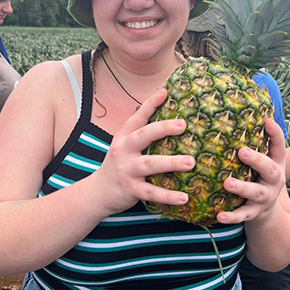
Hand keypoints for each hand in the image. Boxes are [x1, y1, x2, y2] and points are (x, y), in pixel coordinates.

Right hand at [91, 89, 194, 215]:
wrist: (97, 192)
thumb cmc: (119, 165)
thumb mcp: (123, 145)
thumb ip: (140, 134)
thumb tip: (167, 120)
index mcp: (123, 137)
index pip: (137, 117)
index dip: (150, 104)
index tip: (165, 92)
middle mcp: (124, 150)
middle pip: (143, 135)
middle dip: (163, 128)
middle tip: (183, 124)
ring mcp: (126, 170)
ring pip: (150, 164)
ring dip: (171, 163)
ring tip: (191, 162)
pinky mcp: (131, 189)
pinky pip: (151, 192)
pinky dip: (168, 196)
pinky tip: (184, 197)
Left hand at [217, 118, 285, 223]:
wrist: (268, 212)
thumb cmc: (257, 176)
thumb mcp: (262, 160)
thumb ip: (253, 142)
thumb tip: (232, 111)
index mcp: (276, 163)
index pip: (278, 146)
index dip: (275, 133)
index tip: (266, 120)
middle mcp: (274, 179)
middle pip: (270, 169)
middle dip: (257, 160)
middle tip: (241, 151)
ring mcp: (266, 197)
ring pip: (256, 192)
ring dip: (242, 187)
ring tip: (227, 183)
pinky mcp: (255, 213)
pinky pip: (243, 215)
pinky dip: (232, 216)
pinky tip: (219, 215)